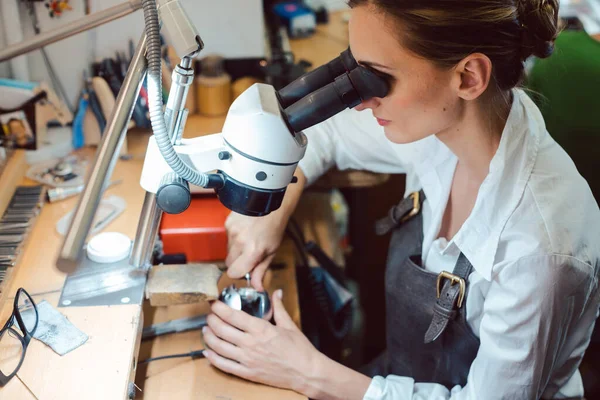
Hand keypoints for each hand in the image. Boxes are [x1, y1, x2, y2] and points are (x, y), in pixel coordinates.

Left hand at [203, 290, 318, 394]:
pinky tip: (208, 352)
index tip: (214, 303)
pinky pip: (224, 366)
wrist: (306, 373)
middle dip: (211, 320)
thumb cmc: (300, 350)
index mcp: (261, 329)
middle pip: (222, 329)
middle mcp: (251, 344)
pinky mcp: (247, 373)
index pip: (232, 316)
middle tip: (210, 315)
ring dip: (209, 337)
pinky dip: (213, 358)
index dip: (219, 308)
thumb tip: (277, 293)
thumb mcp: (289, 325)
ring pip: (219, 347)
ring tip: (206, 330)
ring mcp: (248, 360)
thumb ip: (279, 307)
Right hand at [224, 211, 286, 290]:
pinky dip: (234, 237)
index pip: (233, 273)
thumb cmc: (274, 226)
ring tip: (249, 239)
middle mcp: (240, 241)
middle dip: (237, 262)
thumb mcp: (271, 251)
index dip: (239, 273)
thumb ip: (261, 270)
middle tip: (249, 254)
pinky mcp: (228, 223)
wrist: (270, 203)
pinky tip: (245, 231)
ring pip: (227, 250)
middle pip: (228, 263)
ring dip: (236, 249)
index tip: (245, 269)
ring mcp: (232, 231)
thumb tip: (257, 287)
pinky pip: (227, 238)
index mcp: (252, 251)